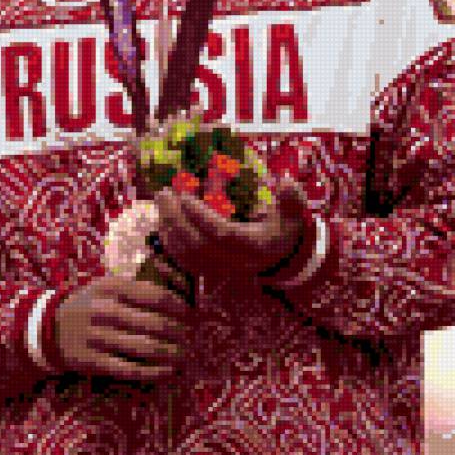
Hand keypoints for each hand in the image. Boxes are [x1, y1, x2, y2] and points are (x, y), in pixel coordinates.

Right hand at [55, 267, 192, 383]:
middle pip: (154, 323)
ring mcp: (99, 337)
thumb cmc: (88, 303)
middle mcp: (106, 310)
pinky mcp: (94, 361)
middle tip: (190, 337)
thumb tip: (175, 295)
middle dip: (178, 332)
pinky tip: (167, 371)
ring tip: (184, 355)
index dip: (177, 306)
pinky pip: (130, 369)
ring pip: (145, 348)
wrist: (50, 327)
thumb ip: (134, 287)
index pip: (155, 295)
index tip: (189, 313)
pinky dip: (153, 372)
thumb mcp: (105, 285)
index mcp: (112, 287)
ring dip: (170, 353)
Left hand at [154, 178, 306, 285]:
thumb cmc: (283, 229)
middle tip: (164, 193)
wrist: (280, 258)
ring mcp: (220, 270)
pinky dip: (170, 242)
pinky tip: (164, 221)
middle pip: (197, 246)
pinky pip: (184, 262)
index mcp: (254, 246)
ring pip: (186, 256)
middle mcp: (235, 262)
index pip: (221, 234)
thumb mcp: (293, 213)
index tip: (184, 196)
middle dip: (176, 219)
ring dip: (169, 228)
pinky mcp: (210, 272)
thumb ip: (292, 198)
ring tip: (162, 202)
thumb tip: (286, 183)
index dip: (200, 216)